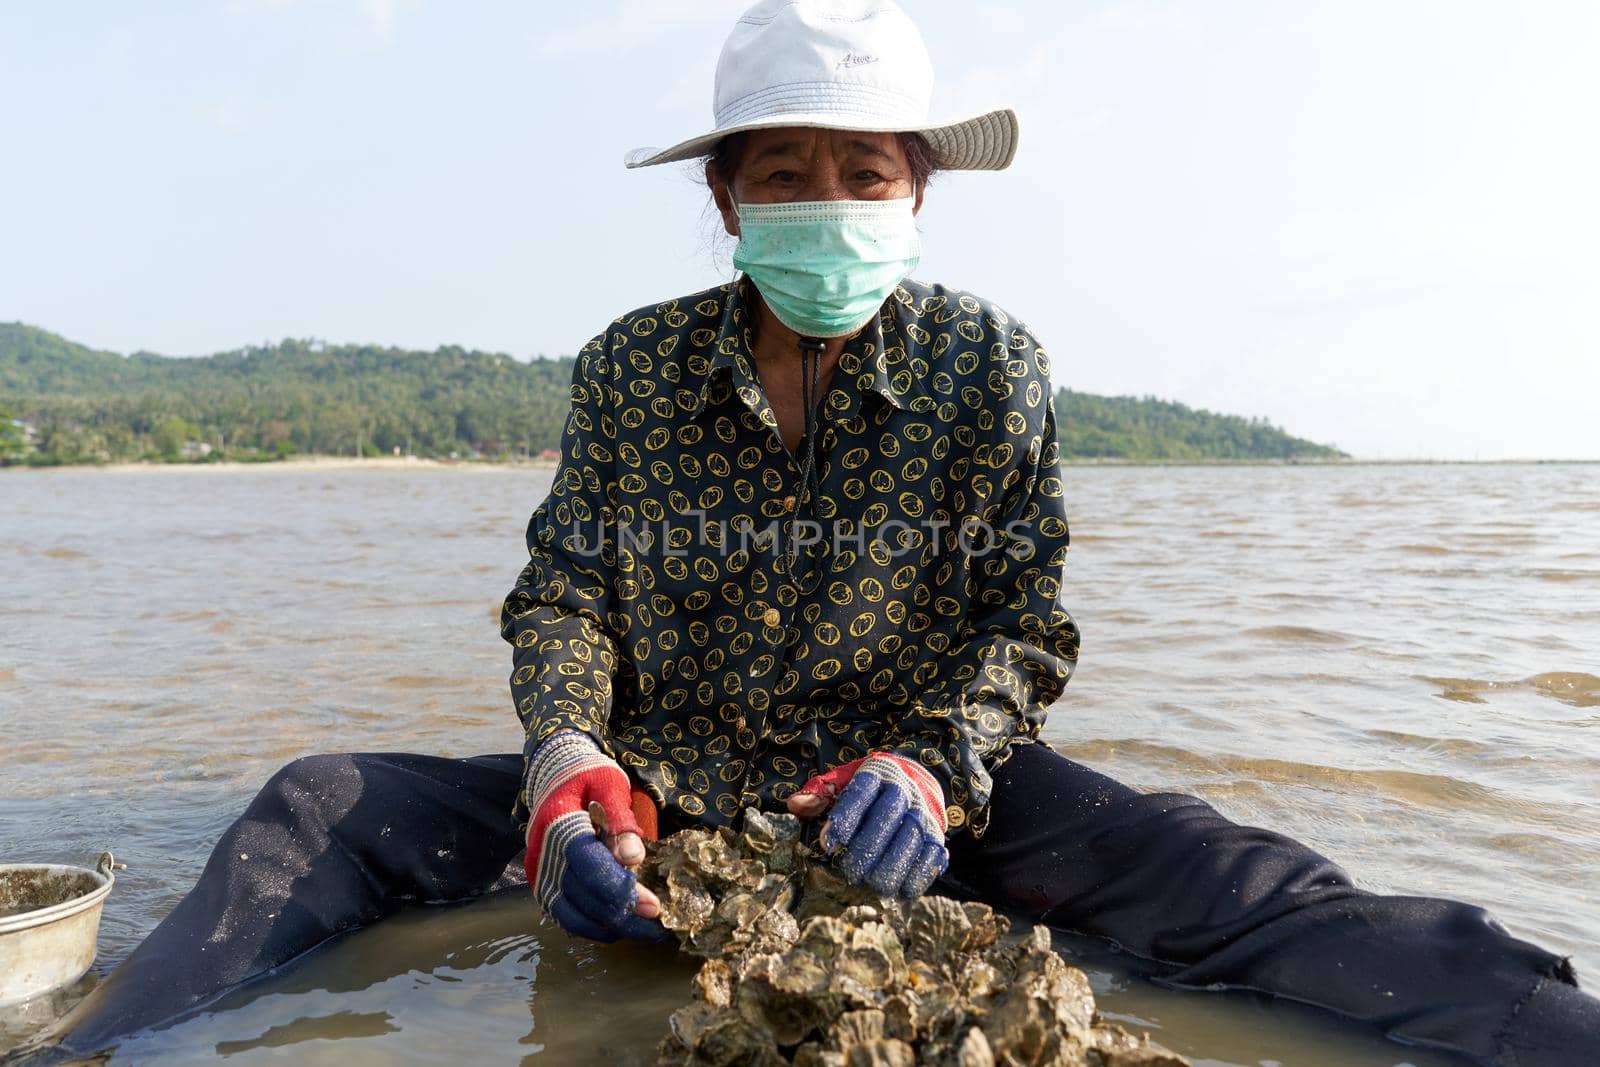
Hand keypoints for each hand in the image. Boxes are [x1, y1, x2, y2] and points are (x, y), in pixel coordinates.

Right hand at [524, 731, 668, 942]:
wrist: (556, 773)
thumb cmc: (589, 776)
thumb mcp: (609, 785)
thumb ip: (620, 820)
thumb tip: (633, 858)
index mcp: (559, 826)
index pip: (590, 868)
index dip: (622, 890)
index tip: (653, 907)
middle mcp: (543, 855)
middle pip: (583, 898)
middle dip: (623, 916)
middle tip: (657, 926)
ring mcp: (539, 872)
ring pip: (572, 915)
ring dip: (609, 928)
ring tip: (643, 931)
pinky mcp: (542, 883)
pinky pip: (564, 915)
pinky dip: (591, 925)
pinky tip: (618, 926)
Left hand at [787, 752, 949, 898]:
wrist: (915, 785)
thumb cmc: (870, 791)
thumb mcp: (843, 782)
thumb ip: (819, 794)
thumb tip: (795, 805)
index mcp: (876, 774)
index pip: (860, 792)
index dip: (845, 818)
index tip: (828, 843)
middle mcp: (903, 791)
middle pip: (887, 817)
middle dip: (866, 849)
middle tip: (850, 871)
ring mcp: (923, 813)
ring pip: (911, 839)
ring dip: (889, 867)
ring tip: (870, 882)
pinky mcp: (937, 836)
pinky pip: (931, 857)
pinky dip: (916, 877)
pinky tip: (898, 889)